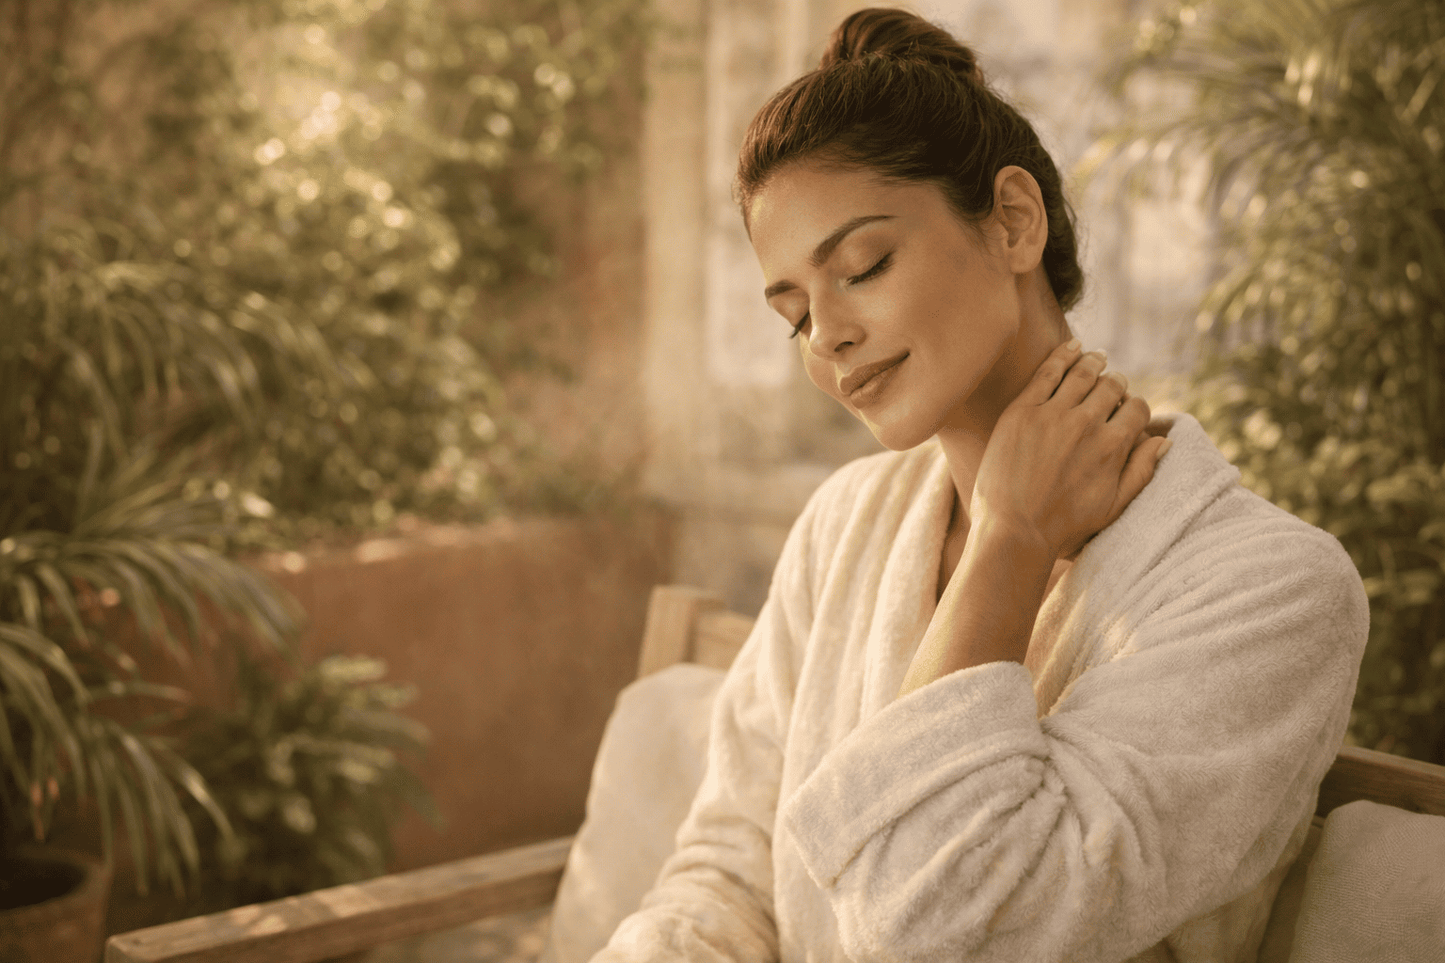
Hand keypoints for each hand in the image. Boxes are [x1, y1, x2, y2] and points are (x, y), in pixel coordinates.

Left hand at [969, 340, 1169, 559]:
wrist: (1014, 530)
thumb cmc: (1064, 526)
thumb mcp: (1114, 506)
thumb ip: (1141, 471)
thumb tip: (1164, 441)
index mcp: (1114, 447)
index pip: (1137, 409)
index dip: (1135, 408)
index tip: (1126, 411)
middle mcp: (1087, 425)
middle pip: (1112, 387)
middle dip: (1116, 384)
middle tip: (1112, 384)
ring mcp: (1053, 415)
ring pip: (1083, 373)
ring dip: (1095, 362)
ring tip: (1097, 358)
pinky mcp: (1022, 411)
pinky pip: (1047, 371)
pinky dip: (1064, 354)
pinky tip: (1073, 346)